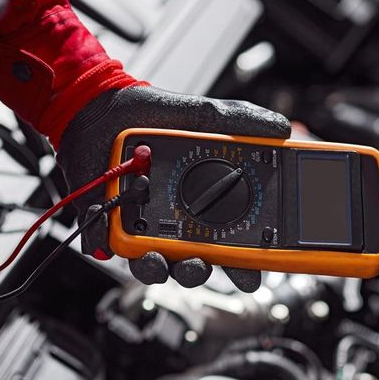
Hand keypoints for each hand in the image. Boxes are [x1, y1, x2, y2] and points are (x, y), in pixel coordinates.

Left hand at [56, 85, 290, 292]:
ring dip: (158, 269)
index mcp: (199, 201)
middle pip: (192, 262)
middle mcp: (171, 219)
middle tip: (199, 265)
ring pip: (154, 264)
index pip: (227, 241)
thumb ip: (239, 122)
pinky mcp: (108, 221)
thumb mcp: (201, 115)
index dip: (241, 263)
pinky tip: (120, 235)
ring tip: (158, 259)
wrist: (97, 105)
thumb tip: (281, 128)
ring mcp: (139, 223)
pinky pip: (111, 246)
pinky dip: (115, 246)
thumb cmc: (147, 113)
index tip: (251, 274)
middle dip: (197, 272)